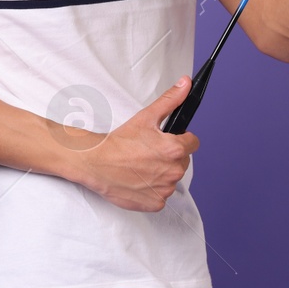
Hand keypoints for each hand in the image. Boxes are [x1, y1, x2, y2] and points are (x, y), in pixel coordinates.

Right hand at [72, 77, 198, 212]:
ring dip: (161, 173)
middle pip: (182, 162)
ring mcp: (165, 189)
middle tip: (148, 152)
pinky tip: (138, 180)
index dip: (181, 139)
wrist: (95, 163)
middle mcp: (173, 172)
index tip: (167, 140)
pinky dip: (152, 189)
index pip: (193, 143)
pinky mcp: (155, 203)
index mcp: (175, 149)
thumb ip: (170, 100)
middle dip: (170, 156)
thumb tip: (186, 84)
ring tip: (141, 166)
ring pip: (172, 179)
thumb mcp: (145, 117)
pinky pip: (161, 195)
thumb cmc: (118, 141)